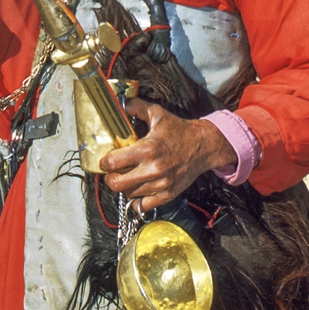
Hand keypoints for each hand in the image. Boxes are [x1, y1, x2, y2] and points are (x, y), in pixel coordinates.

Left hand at [100, 98, 236, 212]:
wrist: (203, 146)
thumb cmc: (178, 130)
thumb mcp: (158, 114)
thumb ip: (137, 107)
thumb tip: (121, 104)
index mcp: (148, 148)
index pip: (113, 162)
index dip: (104, 162)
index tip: (105, 160)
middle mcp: (153, 168)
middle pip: (117, 183)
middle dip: (110, 178)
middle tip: (112, 172)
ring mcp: (161, 184)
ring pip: (129, 194)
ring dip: (124, 187)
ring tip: (127, 177)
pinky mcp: (168, 194)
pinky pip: (144, 205)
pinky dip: (137, 199)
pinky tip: (137, 188)